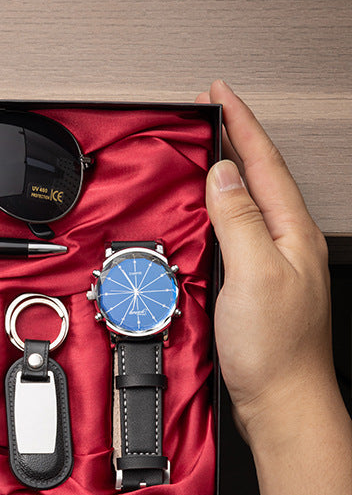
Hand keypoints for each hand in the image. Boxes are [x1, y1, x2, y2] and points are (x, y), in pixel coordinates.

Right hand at [196, 80, 335, 445]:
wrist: (279, 400)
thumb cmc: (275, 349)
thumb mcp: (254, 274)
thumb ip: (238, 219)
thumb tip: (222, 174)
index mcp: (290, 232)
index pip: (263, 163)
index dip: (240, 124)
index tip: (219, 94)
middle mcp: (283, 242)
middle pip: (258, 176)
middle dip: (234, 138)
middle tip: (210, 113)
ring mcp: (269, 262)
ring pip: (245, 202)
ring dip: (226, 171)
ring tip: (205, 150)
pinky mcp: (251, 282)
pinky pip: (233, 231)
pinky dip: (216, 210)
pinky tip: (204, 212)